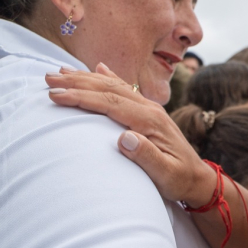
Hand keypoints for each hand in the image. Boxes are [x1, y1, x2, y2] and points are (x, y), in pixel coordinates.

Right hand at [46, 64, 216, 205]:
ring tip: (60, 71)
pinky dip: (109, 77)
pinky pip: (124, 90)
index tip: (55, 94)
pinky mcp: (148, 113)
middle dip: (76, 82)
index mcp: (150, 121)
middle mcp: (149, 109)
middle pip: (108, 89)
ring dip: (86, 78)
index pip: (110, 103)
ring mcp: (149, 109)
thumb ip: (147, 157)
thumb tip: (124, 139)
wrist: (199, 178)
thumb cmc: (180, 180)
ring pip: (113, 86)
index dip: (81, 97)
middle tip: (48, 77)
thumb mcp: (166, 175)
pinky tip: (98, 68)